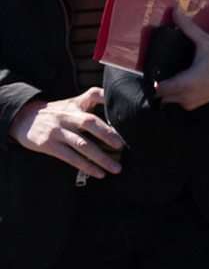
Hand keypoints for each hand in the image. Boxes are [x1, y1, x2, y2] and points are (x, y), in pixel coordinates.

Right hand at [8, 89, 122, 177]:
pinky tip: (99, 173)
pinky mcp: (50, 145)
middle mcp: (68, 117)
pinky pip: (71, 157)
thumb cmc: (56, 113)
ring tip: (116, 168)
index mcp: (76, 105)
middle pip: (89, 122)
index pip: (92, 95)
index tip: (124, 109)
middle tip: (122, 145)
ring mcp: (58, 131)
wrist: (23, 119)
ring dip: (101, 158)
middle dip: (107, 134)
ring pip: (82, 145)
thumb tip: (117, 104)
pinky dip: (86, 166)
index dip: (105, 98)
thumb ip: (92, 101)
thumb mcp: (72, 103)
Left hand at [153, 14, 208, 109]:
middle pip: (160, 96)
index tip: (154, 71)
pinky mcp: (195, 104)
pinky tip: (181, 83)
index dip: (153, 81)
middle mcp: (188, 95)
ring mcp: (192, 102)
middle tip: (161, 72)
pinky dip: (175, 96)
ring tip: (171, 77)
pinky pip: (177, 103)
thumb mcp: (206, 42)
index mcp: (187, 81)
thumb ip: (188, 28)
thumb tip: (175, 12)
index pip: (159, 89)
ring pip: (167, 100)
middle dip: (158, 85)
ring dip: (166, 91)